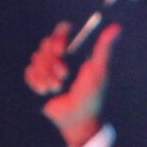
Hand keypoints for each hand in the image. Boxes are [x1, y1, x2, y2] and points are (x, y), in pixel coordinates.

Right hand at [28, 21, 119, 146]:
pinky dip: (37, 82)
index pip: (62, 32)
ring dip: (47, 75)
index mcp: (75, 52)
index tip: (62, 52)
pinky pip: (29, 72)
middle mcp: (60, 57)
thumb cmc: (92, 96)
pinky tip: (45, 92)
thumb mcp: (99, 70)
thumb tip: (117, 27)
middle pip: (46, 44)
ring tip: (57, 89)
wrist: (76, 119)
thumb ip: (104, 48)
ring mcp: (46, 68)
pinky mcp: (37, 80)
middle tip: (64, 77)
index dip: (58, 39)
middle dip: (53, 63)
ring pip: (36, 58)